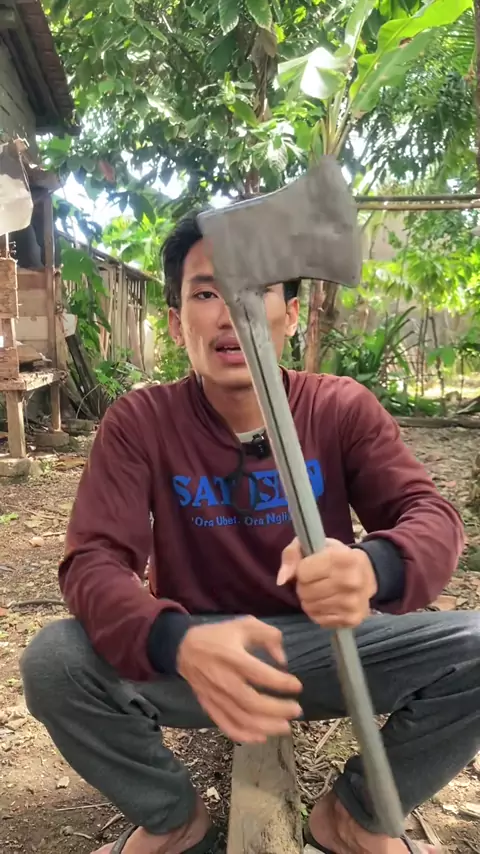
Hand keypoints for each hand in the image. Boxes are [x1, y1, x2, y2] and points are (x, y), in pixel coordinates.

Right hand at [177, 616, 302, 742]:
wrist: (184, 648)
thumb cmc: (219, 636)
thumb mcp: (245, 624)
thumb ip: (269, 636)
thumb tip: (282, 660)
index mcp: (233, 657)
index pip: (260, 675)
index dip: (281, 682)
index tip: (297, 685)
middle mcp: (224, 680)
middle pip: (252, 703)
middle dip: (278, 710)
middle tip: (296, 710)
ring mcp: (216, 696)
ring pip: (242, 719)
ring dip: (266, 726)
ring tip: (286, 726)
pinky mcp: (209, 706)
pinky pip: (226, 726)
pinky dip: (244, 735)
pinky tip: (261, 737)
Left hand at [277, 538, 377, 628]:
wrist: (367, 575)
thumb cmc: (335, 556)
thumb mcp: (314, 544)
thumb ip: (292, 554)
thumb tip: (282, 580)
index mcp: (344, 558)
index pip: (302, 572)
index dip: (302, 569)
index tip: (312, 566)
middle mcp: (352, 581)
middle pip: (305, 591)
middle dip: (304, 586)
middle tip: (316, 580)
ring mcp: (353, 603)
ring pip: (309, 607)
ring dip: (309, 600)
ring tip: (322, 590)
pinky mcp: (352, 620)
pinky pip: (319, 620)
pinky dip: (318, 612)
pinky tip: (328, 602)